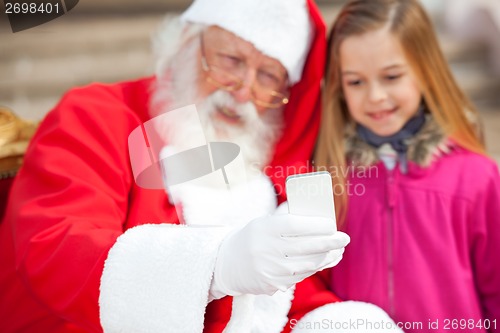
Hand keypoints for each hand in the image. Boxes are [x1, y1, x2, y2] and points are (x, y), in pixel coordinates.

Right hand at [211, 213, 349, 296]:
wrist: (229, 263)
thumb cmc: (255, 236)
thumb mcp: (266, 221)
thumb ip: (289, 217)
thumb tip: (319, 213)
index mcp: (265, 229)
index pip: (295, 225)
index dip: (316, 225)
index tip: (331, 224)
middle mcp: (266, 250)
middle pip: (306, 246)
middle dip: (329, 242)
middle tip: (344, 238)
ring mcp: (270, 270)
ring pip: (307, 264)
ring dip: (326, 257)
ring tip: (338, 249)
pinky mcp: (273, 284)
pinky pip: (301, 276)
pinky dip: (315, 267)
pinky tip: (324, 260)